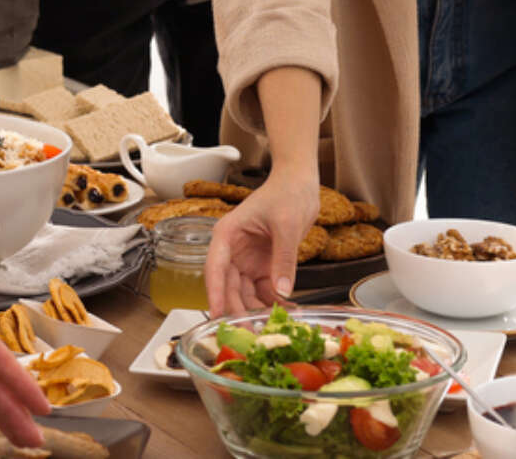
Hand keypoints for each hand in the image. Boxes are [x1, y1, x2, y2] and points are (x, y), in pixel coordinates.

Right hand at [205, 173, 317, 314]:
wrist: (300, 184)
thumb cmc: (287, 193)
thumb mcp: (286, 226)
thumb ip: (283, 259)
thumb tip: (282, 291)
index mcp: (227, 236)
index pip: (215, 269)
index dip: (214, 293)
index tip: (216, 315)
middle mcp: (233, 251)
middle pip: (229, 287)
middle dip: (238, 309)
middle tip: (249, 331)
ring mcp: (248, 261)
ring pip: (246, 293)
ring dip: (257, 310)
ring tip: (272, 326)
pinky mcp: (264, 266)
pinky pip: (265, 290)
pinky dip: (275, 302)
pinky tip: (287, 311)